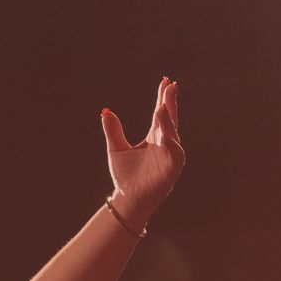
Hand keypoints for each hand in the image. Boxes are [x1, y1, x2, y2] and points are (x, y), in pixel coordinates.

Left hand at [101, 77, 184, 222]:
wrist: (127, 199)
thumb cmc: (125, 177)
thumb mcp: (116, 149)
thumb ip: (113, 131)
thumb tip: (106, 111)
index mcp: (154, 137)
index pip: (160, 113)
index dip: (162, 97)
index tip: (165, 81)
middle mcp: (164, 144)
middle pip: (169, 119)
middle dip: (170, 102)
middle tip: (171, 85)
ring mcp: (170, 156)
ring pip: (173, 134)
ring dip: (169, 121)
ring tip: (162, 108)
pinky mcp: (172, 169)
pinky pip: (175, 154)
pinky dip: (172, 144)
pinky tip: (166, 134)